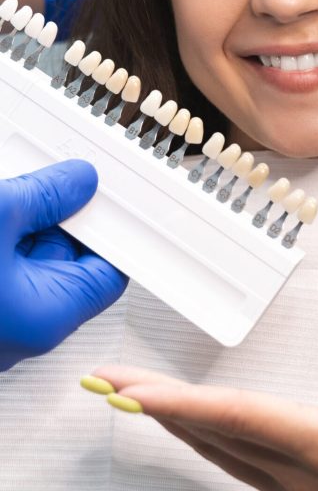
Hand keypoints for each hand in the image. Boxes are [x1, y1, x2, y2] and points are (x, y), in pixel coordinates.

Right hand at [0, 160, 127, 370]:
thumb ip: (44, 197)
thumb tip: (76, 183)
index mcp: (46, 316)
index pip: (110, 269)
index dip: (114, 228)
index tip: (112, 197)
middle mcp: (24, 327)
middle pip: (67, 260)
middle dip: (61, 219)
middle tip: (52, 184)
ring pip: (30, 260)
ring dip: (26, 227)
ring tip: (13, 200)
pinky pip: (6, 266)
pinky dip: (7, 236)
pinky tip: (2, 211)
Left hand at [88, 343, 317, 489]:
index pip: (243, 419)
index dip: (184, 404)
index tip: (135, 391)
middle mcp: (301, 470)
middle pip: (213, 432)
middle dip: (156, 405)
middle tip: (108, 381)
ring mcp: (295, 486)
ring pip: (217, 450)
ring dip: (171, 420)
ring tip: (134, 395)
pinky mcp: (299, 489)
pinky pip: (233, 462)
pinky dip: (201, 437)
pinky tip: (192, 426)